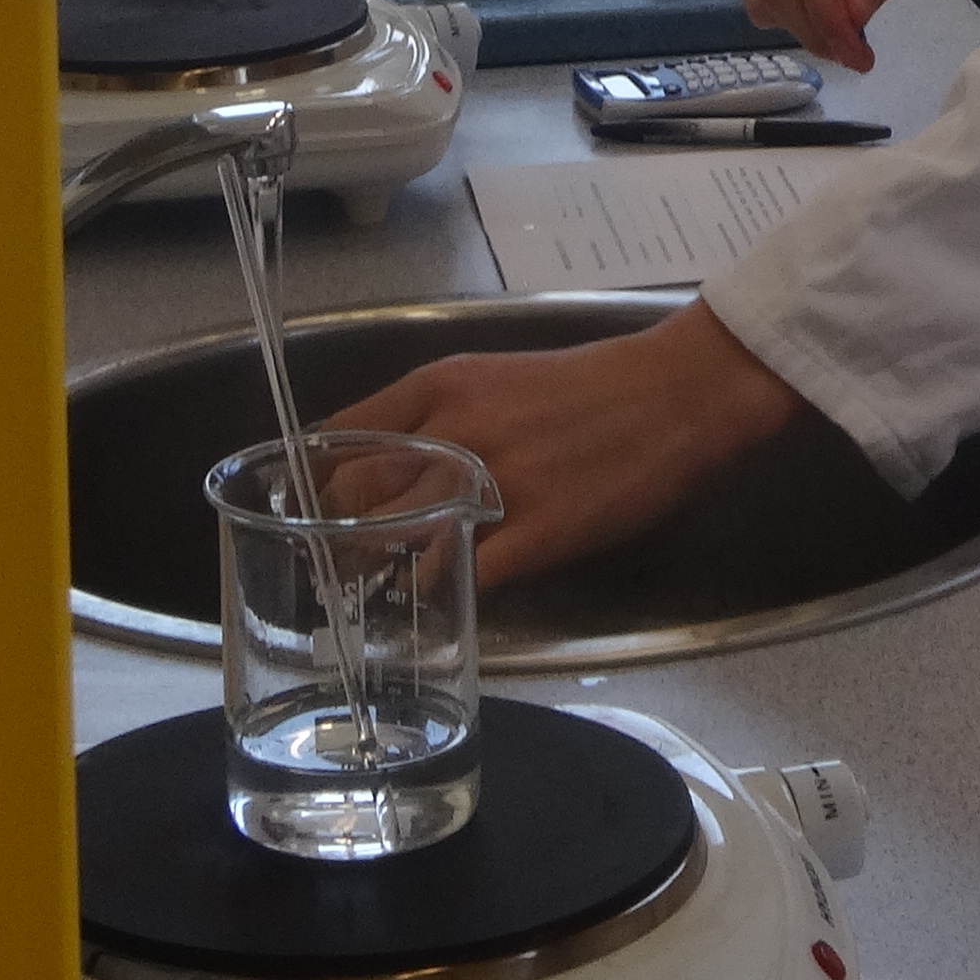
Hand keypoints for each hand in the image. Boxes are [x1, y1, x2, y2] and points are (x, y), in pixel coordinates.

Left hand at [329, 301, 806, 584]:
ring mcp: (497, 481)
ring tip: (379, 590)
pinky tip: (443, 599)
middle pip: (358, 492)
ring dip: (383, 570)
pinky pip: (465, 573)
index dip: (315, 479)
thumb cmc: (588, 388)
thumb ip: (438, 420)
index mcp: (443, 385)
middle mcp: (458, 429)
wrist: (675, 393)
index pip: (344, 435)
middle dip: (338, 534)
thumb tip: (383, 468)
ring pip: (403, 538)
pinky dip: (443, 592)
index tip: (303, 508)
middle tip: (335, 565)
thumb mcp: (496, 381)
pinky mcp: (538, 530)